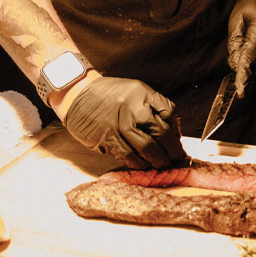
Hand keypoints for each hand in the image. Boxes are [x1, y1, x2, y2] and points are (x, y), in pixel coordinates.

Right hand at [61, 76, 186, 169]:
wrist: (78, 94)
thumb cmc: (107, 94)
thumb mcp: (133, 91)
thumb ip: (151, 106)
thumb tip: (171, 131)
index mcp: (142, 93)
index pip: (169, 112)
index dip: (176, 130)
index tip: (177, 139)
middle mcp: (133, 107)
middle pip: (162, 133)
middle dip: (173, 150)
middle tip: (177, 158)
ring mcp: (120, 124)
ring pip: (148, 148)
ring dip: (159, 161)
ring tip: (163, 165)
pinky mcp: (109, 138)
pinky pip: (130, 156)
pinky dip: (140, 164)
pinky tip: (144, 165)